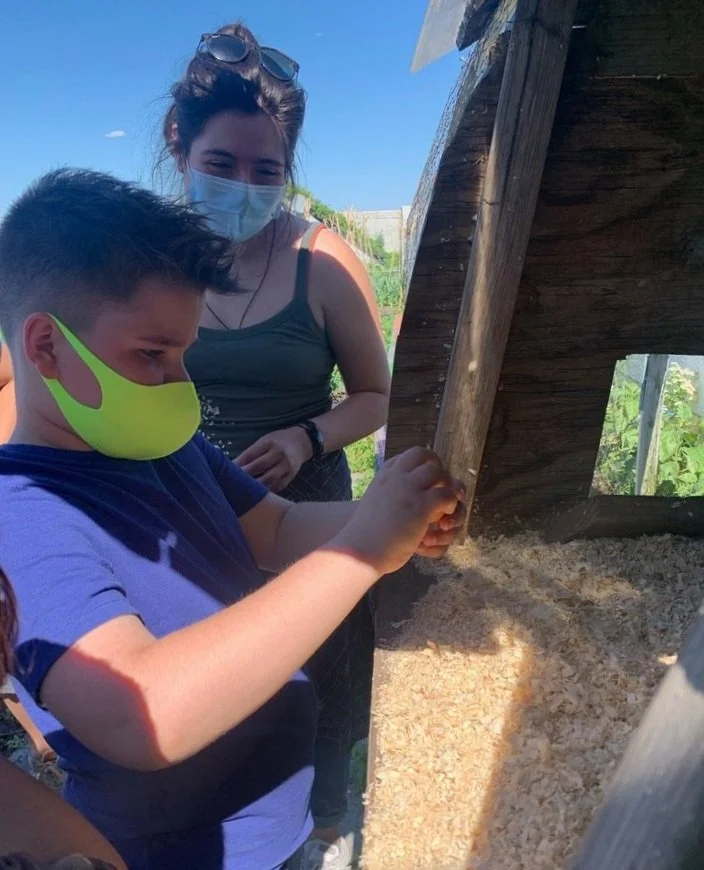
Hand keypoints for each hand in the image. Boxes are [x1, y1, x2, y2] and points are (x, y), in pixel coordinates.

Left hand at [235, 427, 311, 491]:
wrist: (301, 443)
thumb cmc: (277, 441)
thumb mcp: (264, 441)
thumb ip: (250, 454)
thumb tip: (231, 467)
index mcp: (269, 443)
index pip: (250, 455)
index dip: (237, 464)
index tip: (227, 471)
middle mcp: (280, 454)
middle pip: (259, 467)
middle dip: (244, 475)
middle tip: (232, 483)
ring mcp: (287, 466)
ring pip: (269, 479)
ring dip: (255, 486)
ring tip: (243, 491)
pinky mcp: (291, 476)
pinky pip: (277, 486)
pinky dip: (266, 491)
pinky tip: (256, 495)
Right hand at [334, 447, 464, 574]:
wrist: (360, 549)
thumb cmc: (367, 533)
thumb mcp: (376, 503)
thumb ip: (392, 494)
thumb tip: (410, 501)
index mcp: (385, 475)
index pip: (410, 456)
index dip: (424, 465)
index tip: (428, 480)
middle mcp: (397, 476)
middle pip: (426, 456)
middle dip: (439, 468)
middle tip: (444, 486)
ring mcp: (409, 488)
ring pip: (440, 473)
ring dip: (448, 488)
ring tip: (446, 505)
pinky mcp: (421, 504)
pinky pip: (446, 495)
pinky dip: (451, 506)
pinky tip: (443, 520)